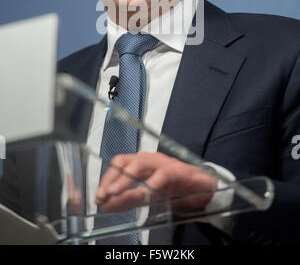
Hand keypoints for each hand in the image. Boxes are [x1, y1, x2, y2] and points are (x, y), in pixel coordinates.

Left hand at [95, 152, 217, 213]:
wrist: (203, 189)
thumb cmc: (174, 188)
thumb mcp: (148, 197)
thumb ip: (128, 200)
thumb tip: (105, 204)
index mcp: (141, 163)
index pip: (118, 165)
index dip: (106, 179)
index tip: (98, 196)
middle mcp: (150, 159)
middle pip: (126, 162)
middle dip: (112, 178)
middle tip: (103, 195)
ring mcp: (163, 163)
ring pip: (141, 164)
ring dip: (125, 178)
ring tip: (115, 193)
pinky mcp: (178, 170)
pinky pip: (164, 173)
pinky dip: (154, 182)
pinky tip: (147, 192)